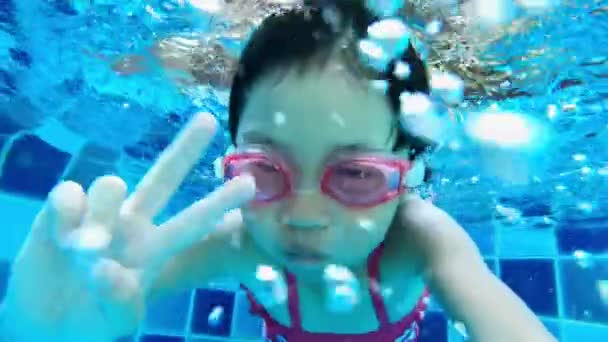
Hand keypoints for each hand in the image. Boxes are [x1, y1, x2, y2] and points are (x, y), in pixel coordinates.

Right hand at [7, 112, 254, 340]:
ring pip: (111, 187)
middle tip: (209, 120)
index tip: (251, 186)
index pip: (193, 222)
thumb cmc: (94, 319)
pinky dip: (68, 209)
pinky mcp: (60, 210)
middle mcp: (132, 222)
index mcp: (155, 247)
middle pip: (163, 177)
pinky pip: (68, 194)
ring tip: (89, 251)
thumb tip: (109, 268)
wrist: (48, 321)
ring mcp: (98, 213)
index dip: (219, 206)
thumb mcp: (118, 319)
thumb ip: (120, 299)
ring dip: (102, 214)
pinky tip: (63, 233)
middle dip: (185, 149)